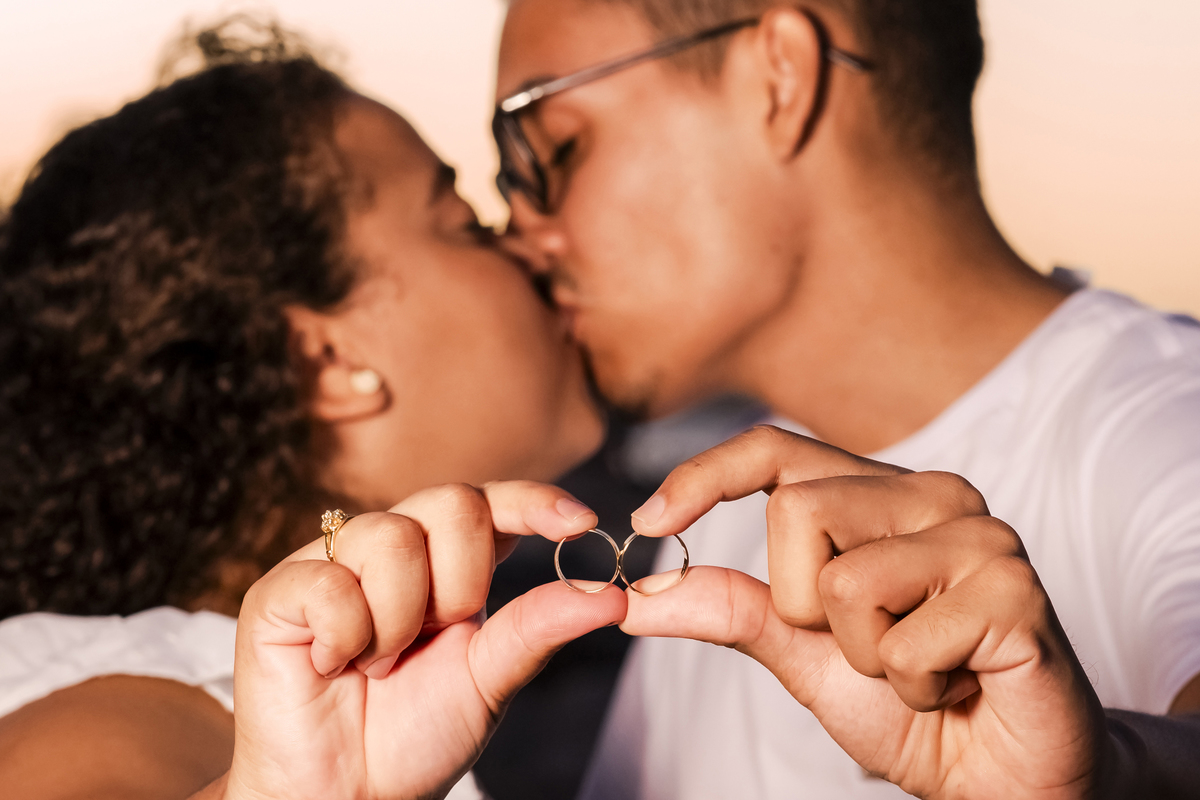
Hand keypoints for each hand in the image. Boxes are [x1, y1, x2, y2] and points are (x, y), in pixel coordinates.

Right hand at [221, 482, 625, 799]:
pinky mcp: (280, 591)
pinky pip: (329, 580)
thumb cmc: (414, 736)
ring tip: (380, 661)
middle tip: (439, 635)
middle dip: (462, 579)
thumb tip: (612, 594)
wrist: (346, 796)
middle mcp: (392, 548)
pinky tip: (337, 664)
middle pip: (450, 501)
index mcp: (448, 563)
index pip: (493, 503)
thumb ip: (540, 627)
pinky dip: (347, 634)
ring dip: (399, 618)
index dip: (533, 501)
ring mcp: (334, 562)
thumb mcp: (491, 679)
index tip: (579, 521)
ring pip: (390, 537)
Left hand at [622, 425, 1107, 799]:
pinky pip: (901, 646)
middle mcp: (934, 495)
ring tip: (920, 667)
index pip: (777, 449)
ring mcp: (981, 536)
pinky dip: (913, 689)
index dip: (706, 474)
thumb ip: (735, 610)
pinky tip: (958, 684)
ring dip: (863, 657)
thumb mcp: (802, 653)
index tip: (648, 521)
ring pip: (843, 582)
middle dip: (805, 609)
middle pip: (797, 511)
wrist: (1001, 775)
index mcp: (882, 494)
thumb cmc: (908, 704)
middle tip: (870, 646)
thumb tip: (640, 595)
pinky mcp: (1015, 590)